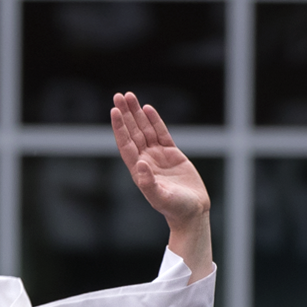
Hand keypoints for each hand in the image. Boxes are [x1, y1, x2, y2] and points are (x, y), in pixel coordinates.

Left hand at [111, 91, 212, 280]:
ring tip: (129, 96)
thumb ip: (149, 184)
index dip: (120, 128)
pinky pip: (161, 133)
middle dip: (125, 114)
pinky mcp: (171, 154)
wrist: (192, 212)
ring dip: (137, 113)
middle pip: (133, 133)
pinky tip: (147, 108)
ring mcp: (158, 156)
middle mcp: (146, 161)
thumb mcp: (161, 198)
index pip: (126, 145)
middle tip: (119, 95)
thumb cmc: (175, 209)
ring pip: (145, 130)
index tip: (114, 111)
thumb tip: (140, 164)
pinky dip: (154, 120)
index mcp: (139, 171)